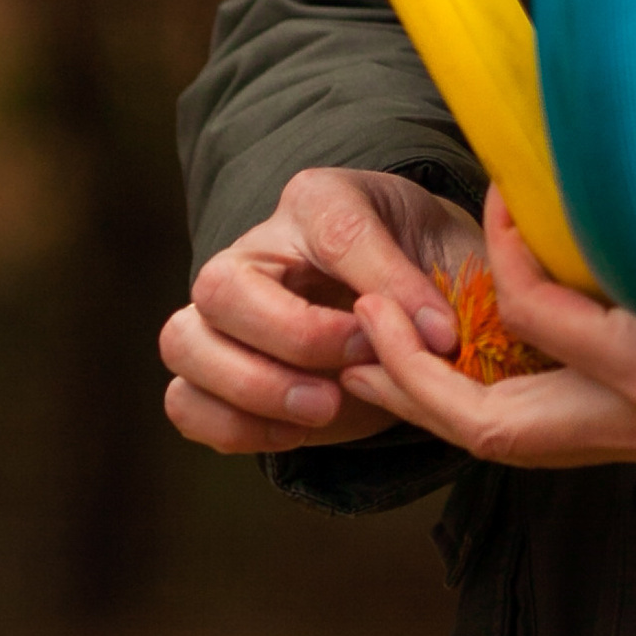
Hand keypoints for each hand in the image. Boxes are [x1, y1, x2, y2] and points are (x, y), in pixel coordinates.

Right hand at [161, 165, 485, 456]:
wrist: (406, 305)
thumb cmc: (426, 269)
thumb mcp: (451, 258)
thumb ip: (445, 289)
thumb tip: (435, 339)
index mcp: (318, 201)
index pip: (333, 232)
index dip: (386, 286)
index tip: (441, 334)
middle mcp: (255, 250)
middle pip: (222, 285)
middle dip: (294, 337)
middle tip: (363, 365)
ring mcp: (223, 312)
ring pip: (183, 341)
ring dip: (251, 387)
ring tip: (324, 409)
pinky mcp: (215, 371)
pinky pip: (184, 401)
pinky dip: (231, 426)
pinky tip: (296, 433)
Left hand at [342, 112, 635, 467]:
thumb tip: (627, 123)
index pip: (538, 314)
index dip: (502, 248)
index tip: (502, 190)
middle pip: (494, 433)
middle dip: (413, 386)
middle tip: (361, 326)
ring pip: (517, 447)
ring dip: (444, 404)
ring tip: (388, 353)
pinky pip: (553, 437)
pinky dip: (496, 404)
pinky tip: (470, 359)